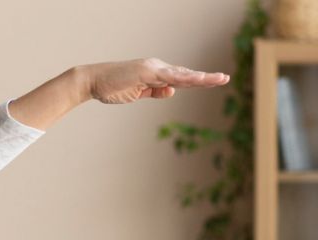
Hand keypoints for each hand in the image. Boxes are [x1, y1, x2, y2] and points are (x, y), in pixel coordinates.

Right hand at [83, 58, 228, 104]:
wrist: (93, 81)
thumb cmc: (112, 87)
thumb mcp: (137, 93)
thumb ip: (154, 92)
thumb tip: (172, 91)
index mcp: (155, 73)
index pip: (180, 78)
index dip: (197, 80)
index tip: (213, 82)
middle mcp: (157, 68)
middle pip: (185, 75)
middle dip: (205, 78)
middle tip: (224, 78)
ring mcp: (153, 69)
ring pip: (182, 75)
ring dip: (201, 78)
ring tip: (218, 79)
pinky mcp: (147, 72)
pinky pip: (169, 76)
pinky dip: (184, 78)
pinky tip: (197, 80)